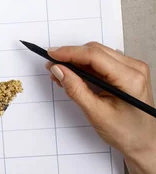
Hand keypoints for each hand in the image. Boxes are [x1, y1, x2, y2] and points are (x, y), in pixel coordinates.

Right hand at [47, 42, 155, 173]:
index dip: (69, 52)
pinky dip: (85, 66)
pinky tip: (73, 74)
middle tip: (52, 65)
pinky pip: (102, 61)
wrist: (145, 143)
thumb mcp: (96, 113)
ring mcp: (132, 68)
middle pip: (95, 51)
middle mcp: (134, 69)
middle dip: (71, 56)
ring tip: (60, 72)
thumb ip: (75, 89)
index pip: (94, 55)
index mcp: (130, 79)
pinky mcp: (127, 71)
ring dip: (76, 61)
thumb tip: (58, 70)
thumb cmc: (127, 133)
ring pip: (97, 54)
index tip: (51, 54)